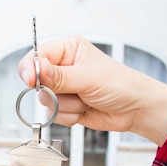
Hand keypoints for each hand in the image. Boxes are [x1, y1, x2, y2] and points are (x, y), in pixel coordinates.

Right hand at [17, 36, 166, 146]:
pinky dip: (69, 116)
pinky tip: (85, 110)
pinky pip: (53, 115)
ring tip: (86, 100)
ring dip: (66, 106)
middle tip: (75, 91)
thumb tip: (36, 69)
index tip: (31, 81)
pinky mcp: (66, 106)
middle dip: (55, 91)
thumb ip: (59, 76)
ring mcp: (63, 88)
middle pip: (37, 82)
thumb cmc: (120, 85)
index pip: (36, 56)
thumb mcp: (88, 77)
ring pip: (45, 101)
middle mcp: (62, 67)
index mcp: (67, 50)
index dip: (30, 69)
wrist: (136, 109)